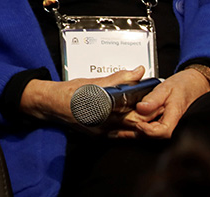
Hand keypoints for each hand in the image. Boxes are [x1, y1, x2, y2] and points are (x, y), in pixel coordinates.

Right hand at [20, 66, 146, 129]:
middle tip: (158, 105)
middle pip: (134, 122)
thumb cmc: (69, 91)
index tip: (156, 96)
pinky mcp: (101, 137)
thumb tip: (138, 72)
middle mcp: (103, 123)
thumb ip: (118, 78)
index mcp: (102, 107)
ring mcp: (102, 132)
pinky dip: (131, 129)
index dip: (147, 103)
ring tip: (149, 113)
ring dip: (142, 123)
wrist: (52, 105)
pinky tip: (136, 122)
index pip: (132, 107)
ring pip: (131, 132)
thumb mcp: (94, 81)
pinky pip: (122, 135)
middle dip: (148, 115)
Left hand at [114, 68, 209, 139]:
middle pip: (151, 135)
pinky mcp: (159, 121)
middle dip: (133, 133)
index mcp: (173, 116)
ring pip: (147, 134)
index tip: (138, 124)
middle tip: (114, 129)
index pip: (163, 131)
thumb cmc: (183, 85)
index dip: (149, 131)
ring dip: (130, 133)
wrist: (193, 84)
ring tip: (112, 132)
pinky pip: (147, 127)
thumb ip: (153, 98)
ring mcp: (163, 123)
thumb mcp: (167, 87)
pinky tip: (120, 129)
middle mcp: (168, 123)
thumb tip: (141, 108)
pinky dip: (133, 129)